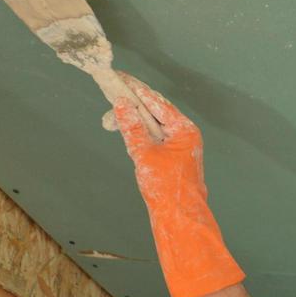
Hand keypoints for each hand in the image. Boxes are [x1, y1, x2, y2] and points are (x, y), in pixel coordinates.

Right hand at [113, 74, 206, 213]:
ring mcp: (179, 148)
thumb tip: (121, 105)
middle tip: (111, 96)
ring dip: (133, 122)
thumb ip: (132, 129)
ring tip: (111, 119)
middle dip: (132, 105)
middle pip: (155, 112)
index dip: (136, 89)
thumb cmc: (168, 188)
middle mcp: (184, 135)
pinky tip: (126, 132)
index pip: (156, 101)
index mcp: (184, 129)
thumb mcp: (145, 155)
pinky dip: (139, 136)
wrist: (179, 219)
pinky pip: (154, 140)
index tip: (120, 77)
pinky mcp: (172, 160)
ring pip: (153, 127)